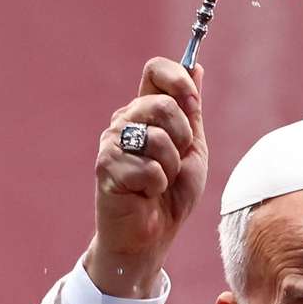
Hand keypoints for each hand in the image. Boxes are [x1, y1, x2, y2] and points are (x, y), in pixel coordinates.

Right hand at [86, 57, 206, 296]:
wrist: (153, 237)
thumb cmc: (172, 195)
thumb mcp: (193, 148)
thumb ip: (192, 110)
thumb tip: (197, 66)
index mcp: (146, 111)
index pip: (155, 69)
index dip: (178, 80)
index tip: (192, 104)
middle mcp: (125, 120)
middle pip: (161, 103)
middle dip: (182, 138)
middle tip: (174, 162)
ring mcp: (112, 142)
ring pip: (157, 138)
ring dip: (170, 167)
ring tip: (158, 182)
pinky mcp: (106, 166)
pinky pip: (148, 168)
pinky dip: (156, 186)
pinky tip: (145, 194)